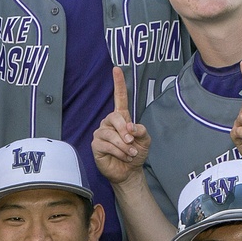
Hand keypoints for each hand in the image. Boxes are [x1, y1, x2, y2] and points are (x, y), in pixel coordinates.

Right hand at [89, 66, 149, 184]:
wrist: (129, 171)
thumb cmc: (136, 153)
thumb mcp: (145, 140)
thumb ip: (141, 130)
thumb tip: (130, 127)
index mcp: (121, 118)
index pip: (119, 97)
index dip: (118, 83)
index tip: (116, 69)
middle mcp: (109, 123)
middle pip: (114, 117)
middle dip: (124, 130)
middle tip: (132, 142)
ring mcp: (101, 133)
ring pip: (110, 134)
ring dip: (123, 145)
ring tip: (130, 153)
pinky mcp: (96, 145)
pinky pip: (106, 144)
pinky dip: (118, 151)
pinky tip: (123, 156)